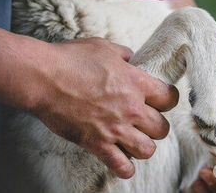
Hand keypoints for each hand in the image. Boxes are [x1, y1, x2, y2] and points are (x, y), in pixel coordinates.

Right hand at [32, 37, 178, 178]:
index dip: (167, 100)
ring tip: (134, 140)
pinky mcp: (97, 144)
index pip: (169, 97)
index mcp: (135, 82)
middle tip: (145, 122)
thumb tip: (132, 59)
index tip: (161, 101)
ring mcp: (115, 128)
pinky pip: (122, 166)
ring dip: (142, 146)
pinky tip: (121, 160)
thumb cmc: (72, 58)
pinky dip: (125, 167)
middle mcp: (131, 107)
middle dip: (155, 125)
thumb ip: (123, 55)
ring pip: (147, 150)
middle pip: (161, 128)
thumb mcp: (103, 47)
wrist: (46, 77)